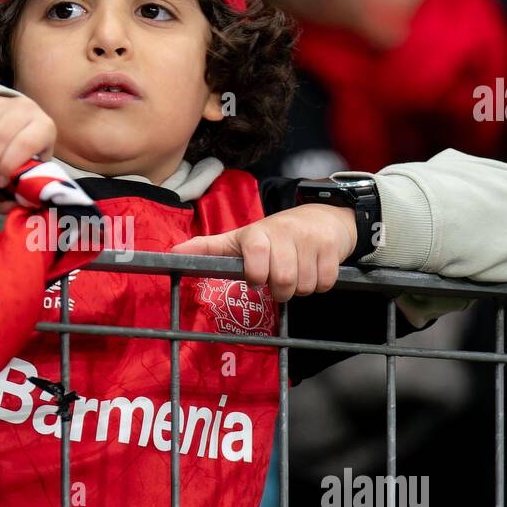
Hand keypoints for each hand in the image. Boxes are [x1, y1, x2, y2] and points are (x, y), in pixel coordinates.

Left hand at [170, 204, 356, 300]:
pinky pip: (326, 283)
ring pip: (306, 286)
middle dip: (281, 290)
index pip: (256, 262)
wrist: (320, 216)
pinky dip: (320, 284)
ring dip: (300, 288)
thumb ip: (209, 248)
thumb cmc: (273, 234)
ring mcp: (311, 240)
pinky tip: (313, 270)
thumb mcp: (240, 238)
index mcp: (259, 234)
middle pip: (284, 282)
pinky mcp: (333, 248)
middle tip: (278, 280)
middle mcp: (286, 233)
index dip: (257, 277)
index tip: (257, 279)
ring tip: (295, 273)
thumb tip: (173, 253)